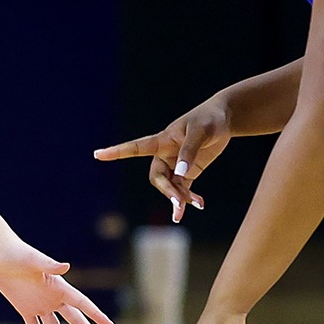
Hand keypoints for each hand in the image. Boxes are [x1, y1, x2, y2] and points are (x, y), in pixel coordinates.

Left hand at [0, 239, 113, 323]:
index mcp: (59, 287)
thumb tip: (66, 267)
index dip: (96, 315)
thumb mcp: (34, 260)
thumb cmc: (19, 253)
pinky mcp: (25, 309)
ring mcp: (40, 305)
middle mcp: (53, 299)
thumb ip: (50, 265)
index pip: (83, 304)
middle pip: (76, 321)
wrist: (1, 255)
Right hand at [94, 98, 233, 222]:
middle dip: (167, 191)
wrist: (225, 118)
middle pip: (157, 178)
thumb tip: (180, 174)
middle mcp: (166, 153)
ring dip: (180, 198)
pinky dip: (190, 198)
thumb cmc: (210, 119)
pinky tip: (199, 204)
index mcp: (163, 140)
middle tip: (180, 204)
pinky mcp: (189, 171)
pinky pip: (184, 189)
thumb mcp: (201, 132)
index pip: (136, 147)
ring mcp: (177, 164)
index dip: (117, 152)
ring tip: (195, 205)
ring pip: (171, 187)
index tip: (98, 154)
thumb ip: (189, 152)